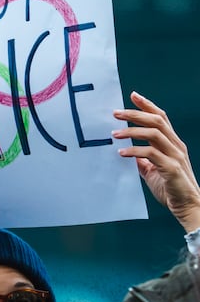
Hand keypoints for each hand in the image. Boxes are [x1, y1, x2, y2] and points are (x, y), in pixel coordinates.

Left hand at [113, 92, 199, 232]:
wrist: (187, 207)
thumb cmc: (170, 188)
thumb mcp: (151, 171)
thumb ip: (142, 160)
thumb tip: (127, 152)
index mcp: (172, 143)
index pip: (161, 117)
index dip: (147, 105)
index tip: (132, 95)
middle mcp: (176, 146)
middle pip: (156, 121)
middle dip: (135, 114)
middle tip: (115, 113)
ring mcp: (175, 156)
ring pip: (154, 134)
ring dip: (132, 131)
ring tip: (114, 134)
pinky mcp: (171, 168)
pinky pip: (152, 154)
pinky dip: (135, 151)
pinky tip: (122, 154)